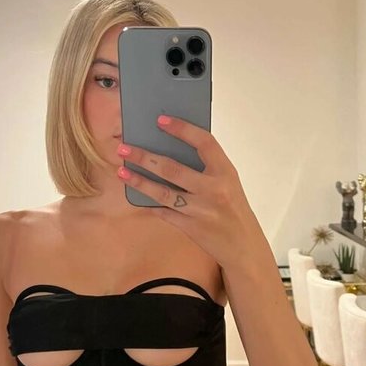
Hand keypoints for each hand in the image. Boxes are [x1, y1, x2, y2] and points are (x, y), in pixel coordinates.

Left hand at [116, 115, 262, 269]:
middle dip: (144, 157)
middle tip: (124, 147)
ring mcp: (201, 210)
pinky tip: (135, 195)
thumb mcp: (228, 182)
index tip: (161, 120)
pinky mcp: (190, 227)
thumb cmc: (234, 208)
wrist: (243, 245)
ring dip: (139, 181)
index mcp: (226, 172)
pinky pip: (163, 212)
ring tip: (121, 170)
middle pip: (173, 168)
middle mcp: (214, 189)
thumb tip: (171, 147)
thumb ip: (207, 166)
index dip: (182, 129)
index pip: (204, 142)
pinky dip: (149, 203)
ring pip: (163, 193)